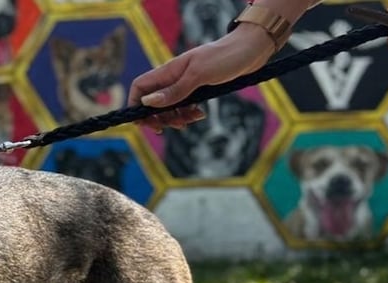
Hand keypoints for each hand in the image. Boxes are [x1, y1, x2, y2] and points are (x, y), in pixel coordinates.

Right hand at [127, 23, 275, 131]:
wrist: (251, 50)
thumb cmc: (224, 58)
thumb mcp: (198, 75)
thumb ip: (174, 91)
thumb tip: (147, 103)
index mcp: (168, 71)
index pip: (139, 88)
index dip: (136, 105)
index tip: (143, 121)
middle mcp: (173, 78)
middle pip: (152, 102)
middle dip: (158, 117)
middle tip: (168, 127)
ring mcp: (184, 84)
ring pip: (169, 107)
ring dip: (175, 118)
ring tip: (190, 121)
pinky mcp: (197, 90)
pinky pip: (184, 107)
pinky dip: (188, 114)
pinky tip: (200, 115)